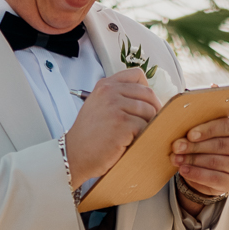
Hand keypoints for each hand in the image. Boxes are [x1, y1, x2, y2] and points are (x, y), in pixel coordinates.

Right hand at [64, 70, 158, 185]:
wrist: (75, 155)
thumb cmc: (89, 135)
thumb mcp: (98, 105)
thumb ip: (117, 96)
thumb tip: (147, 99)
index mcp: (105, 85)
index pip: (136, 74)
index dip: (146, 88)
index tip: (147, 102)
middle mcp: (109, 92)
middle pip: (147, 93)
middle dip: (154, 109)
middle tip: (151, 123)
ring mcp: (115, 107)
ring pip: (149, 110)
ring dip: (149, 124)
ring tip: (138, 134)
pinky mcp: (122, 124)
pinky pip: (145, 126)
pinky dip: (143, 136)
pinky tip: (132, 142)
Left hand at [172, 116, 228, 201]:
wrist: (208, 168)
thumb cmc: (205, 142)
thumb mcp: (204, 131)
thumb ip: (197, 126)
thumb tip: (175, 124)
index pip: (228, 126)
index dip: (208, 130)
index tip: (190, 134)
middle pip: (221, 145)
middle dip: (196, 146)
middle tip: (177, 147)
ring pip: (216, 162)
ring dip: (193, 160)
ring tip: (176, 158)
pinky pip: (214, 178)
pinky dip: (196, 174)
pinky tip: (183, 170)